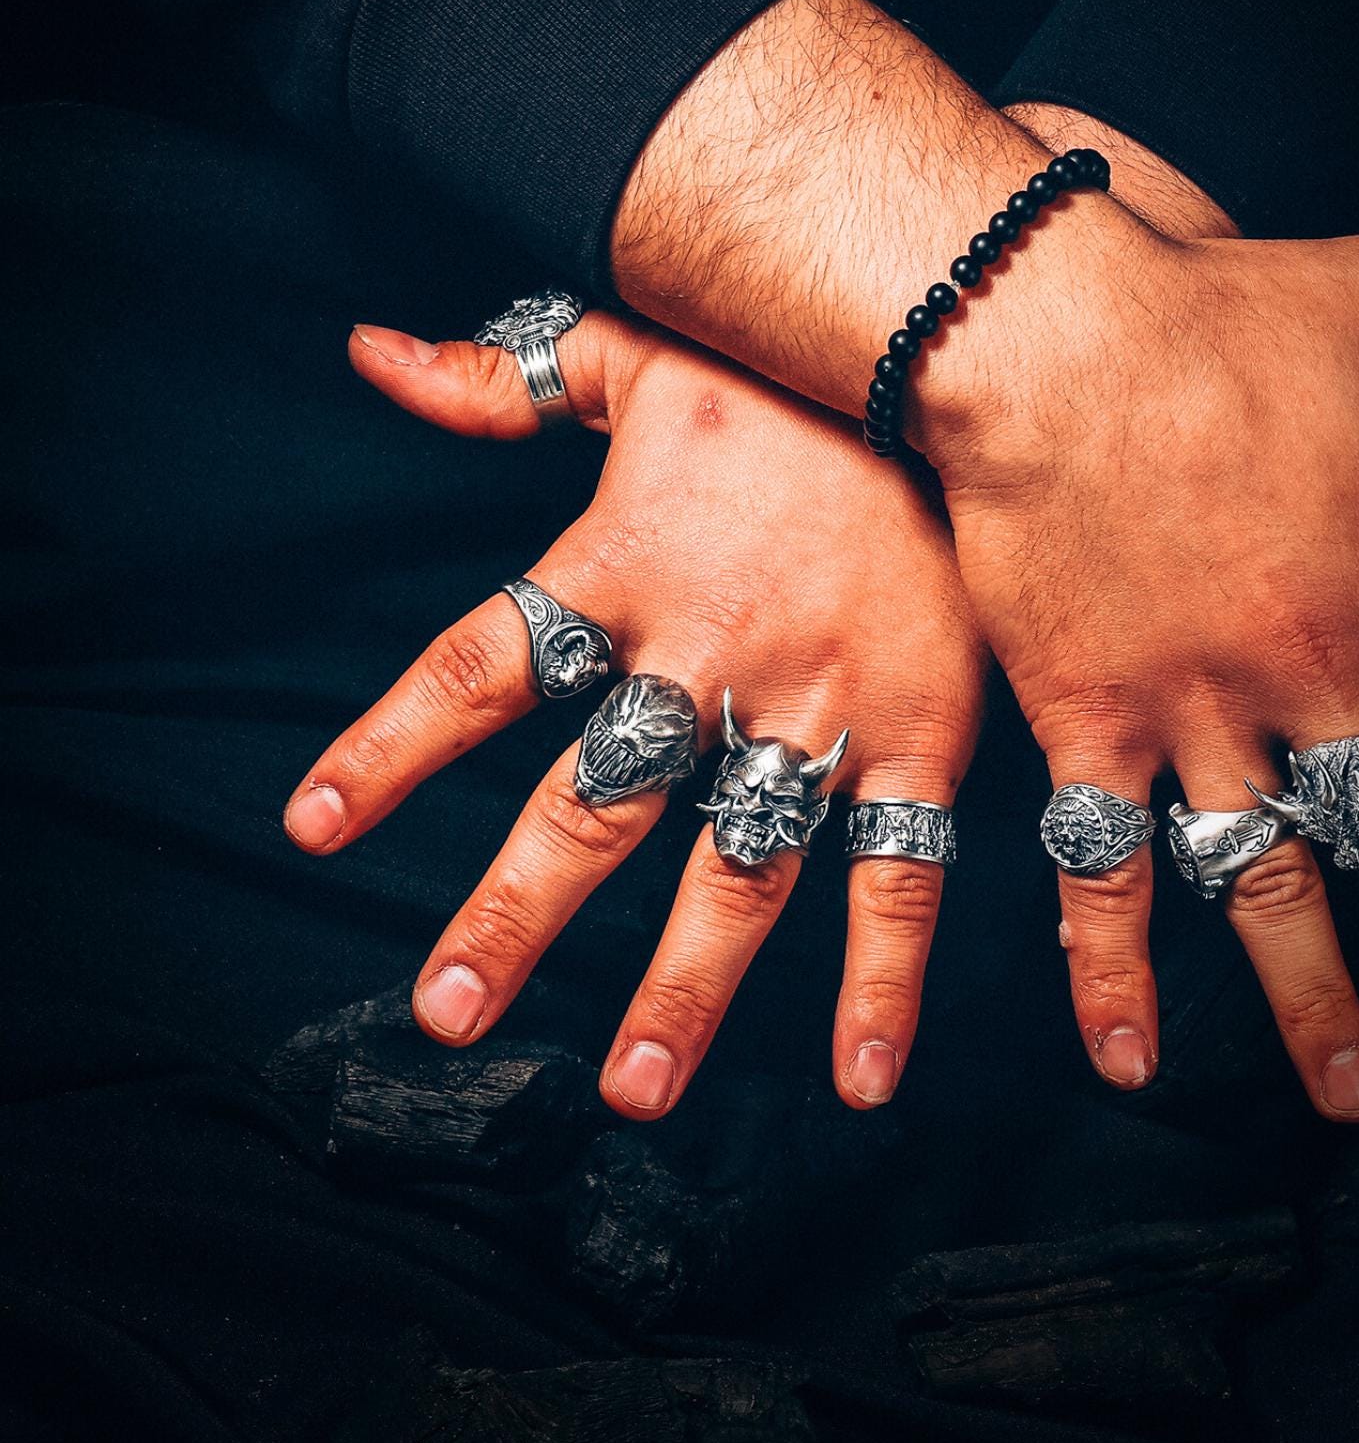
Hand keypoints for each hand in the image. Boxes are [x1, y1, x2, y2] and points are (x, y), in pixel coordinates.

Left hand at [283, 317, 984, 1116]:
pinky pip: (899, 876)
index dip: (388, 751)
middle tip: (448, 1015)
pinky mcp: (920, 737)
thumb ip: (503, 377)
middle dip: (516, 916)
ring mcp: (817, 711)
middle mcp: (706, 658)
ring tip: (634, 1092)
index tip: (312, 829)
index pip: (476, 671)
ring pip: (735, 871)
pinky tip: (861, 1078)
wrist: (963, 351)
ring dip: (685, 988)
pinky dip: (882, 981)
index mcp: (623, 568)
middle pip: (590, 808)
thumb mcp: (639, 350)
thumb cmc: (793, 363)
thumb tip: (367, 353)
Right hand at [917, 225, 1358, 1118]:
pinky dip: (1111, 969)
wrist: (1047, 332)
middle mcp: (1312, 675)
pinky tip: (1126, 1058)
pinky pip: (1101, 868)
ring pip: (1271, 885)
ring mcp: (1195, 713)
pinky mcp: (1089, 723)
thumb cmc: (1218, 312)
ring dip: (1317, 1001)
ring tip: (1358, 1097)